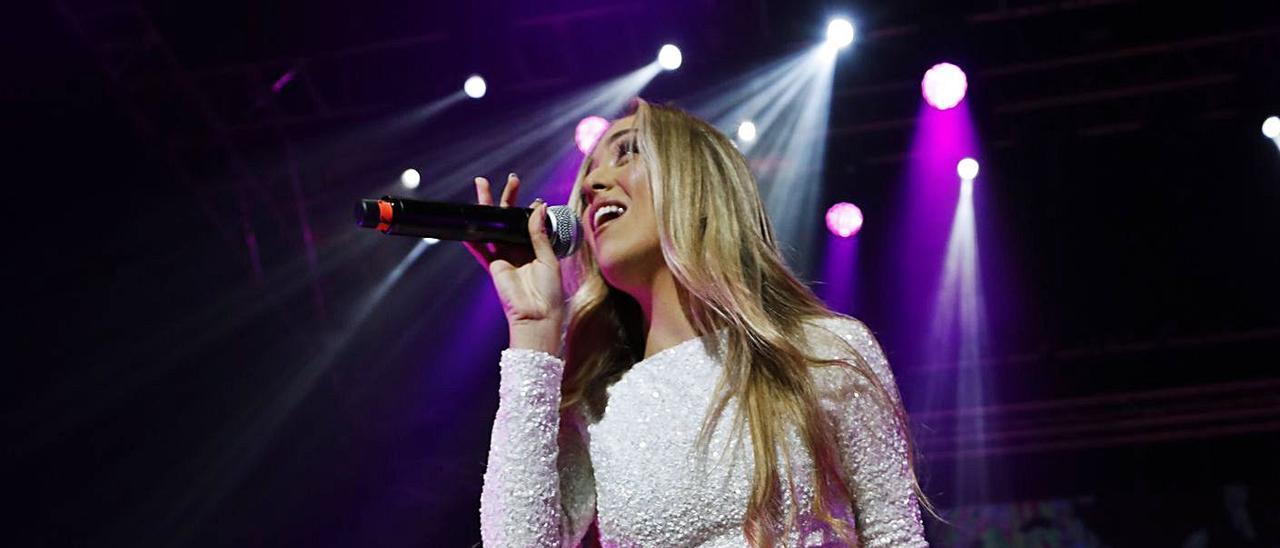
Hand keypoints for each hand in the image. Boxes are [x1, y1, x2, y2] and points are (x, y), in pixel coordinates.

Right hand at [463, 174, 564, 353]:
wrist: (538, 315)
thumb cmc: (549, 292)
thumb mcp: (548, 259)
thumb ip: (539, 234)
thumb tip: (537, 207)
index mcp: (537, 248)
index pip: (530, 222)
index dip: (531, 209)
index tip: (535, 199)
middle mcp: (520, 250)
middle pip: (510, 220)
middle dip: (508, 199)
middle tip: (511, 179)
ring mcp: (505, 256)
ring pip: (494, 227)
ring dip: (487, 208)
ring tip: (482, 186)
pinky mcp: (494, 266)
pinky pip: (480, 250)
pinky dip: (472, 239)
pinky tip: (465, 226)